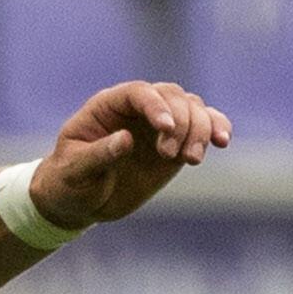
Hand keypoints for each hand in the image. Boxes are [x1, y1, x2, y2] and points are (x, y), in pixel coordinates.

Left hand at [27, 81, 230, 230]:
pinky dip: (216, 129)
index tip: (166, 129)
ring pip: (193, 109)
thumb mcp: (75, 171)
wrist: (81, 201)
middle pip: (172, 97)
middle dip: (180, 123)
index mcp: (108, 106)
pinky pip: (204, 126)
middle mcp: (138, 108)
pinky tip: (223, 142)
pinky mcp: (177, 142)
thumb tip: (125, 140)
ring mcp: (160, 123)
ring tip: (191, 159)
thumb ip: (99, 155)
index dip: (156, 106)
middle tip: (169, 156)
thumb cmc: (70, 182)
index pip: (139, 93)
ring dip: (200, 129)